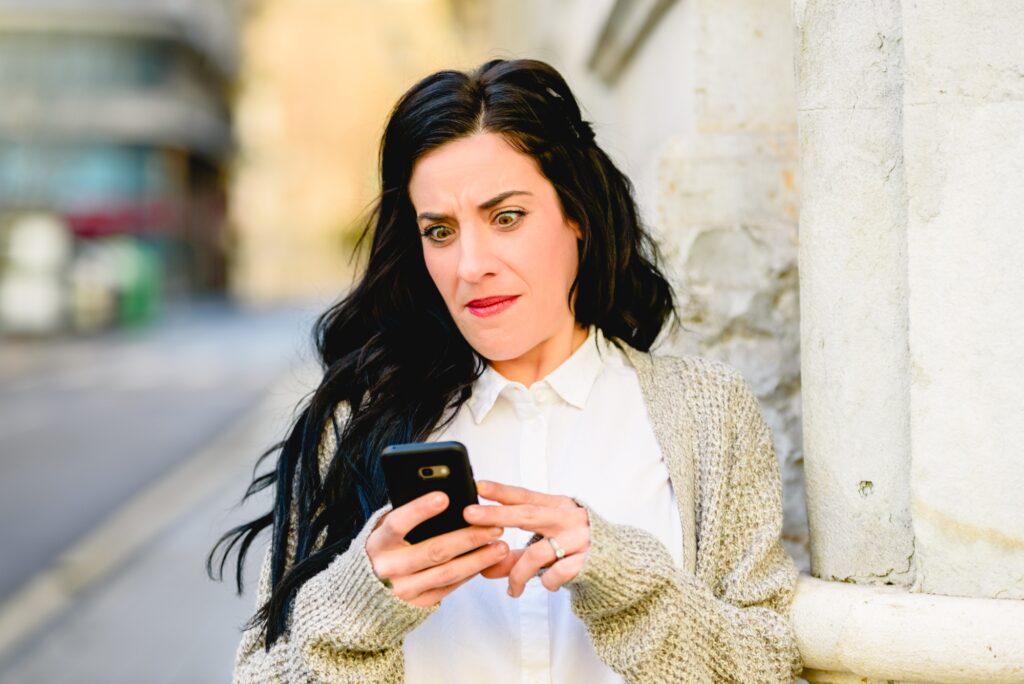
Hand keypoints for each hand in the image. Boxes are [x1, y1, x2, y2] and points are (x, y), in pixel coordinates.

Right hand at [366, 491, 508, 607]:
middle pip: (433, 551)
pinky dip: (470, 573)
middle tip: (493, 525)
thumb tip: (445, 497)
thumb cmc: (385, 550)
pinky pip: (448, 586)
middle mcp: (388, 568)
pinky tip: (486, 561)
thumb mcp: (386, 531)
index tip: (444, 497)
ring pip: (447, 572)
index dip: (420, 510)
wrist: (364, 593)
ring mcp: (403, 589)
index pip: (398, 523)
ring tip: (500, 546)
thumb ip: (407, 516)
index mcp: (378, 543)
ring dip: (478, 559)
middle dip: (467, 537)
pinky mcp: (418, 604)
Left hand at [466, 480, 589, 596]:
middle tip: (471, 515)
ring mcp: (578, 539)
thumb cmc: (575, 546)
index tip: (478, 485)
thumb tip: (484, 567)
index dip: (502, 490)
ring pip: (538, 553)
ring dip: (518, 573)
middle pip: (528, 514)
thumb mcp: (546, 543)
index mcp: (557, 506)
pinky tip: (545, 584)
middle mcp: (567, 518)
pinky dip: (546, 581)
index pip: (525, 495)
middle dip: (497, 514)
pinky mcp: (586, 561)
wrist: (618, 561)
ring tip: (512, 589)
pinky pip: (557, 573)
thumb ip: (516, 555)